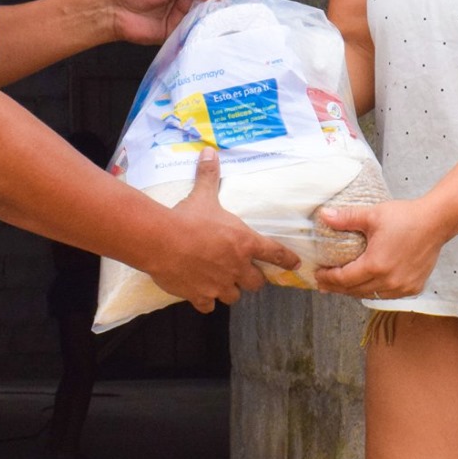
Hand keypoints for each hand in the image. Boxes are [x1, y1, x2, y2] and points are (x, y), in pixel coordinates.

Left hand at [98, 0, 221, 46]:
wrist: (113, 10)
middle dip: (219, 4)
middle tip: (229, 10)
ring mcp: (181, 12)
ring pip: (204, 15)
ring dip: (211, 18)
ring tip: (220, 21)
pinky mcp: (176, 29)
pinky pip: (193, 30)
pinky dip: (200, 31)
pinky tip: (206, 31)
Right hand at [148, 150, 300, 311]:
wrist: (162, 241)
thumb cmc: (188, 218)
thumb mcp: (203, 195)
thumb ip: (209, 176)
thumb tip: (209, 152)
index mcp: (244, 243)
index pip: (274, 253)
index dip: (286, 259)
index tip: (295, 263)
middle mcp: (237, 267)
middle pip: (256, 283)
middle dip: (252, 279)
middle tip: (245, 274)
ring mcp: (219, 284)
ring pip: (234, 296)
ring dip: (230, 290)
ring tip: (221, 283)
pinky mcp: (201, 296)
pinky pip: (209, 306)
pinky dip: (206, 301)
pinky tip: (200, 294)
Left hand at [312, 198, 450, 298]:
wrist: (437, 221)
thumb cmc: (406, 217)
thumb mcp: (372, 215)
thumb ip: (346, 218)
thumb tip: (324, 215)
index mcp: (375, 265)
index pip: (343, 279)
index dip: (328, 278)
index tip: (318, 274)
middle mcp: (389, 281)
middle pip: (354, 291)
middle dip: (337, 287)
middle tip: (324, 283)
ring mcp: (402, 287)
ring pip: (370, 295)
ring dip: (355, 291)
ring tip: (343, 285)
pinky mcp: (413, 287)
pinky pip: (387, 295)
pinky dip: (375, 291)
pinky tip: (368, 284)